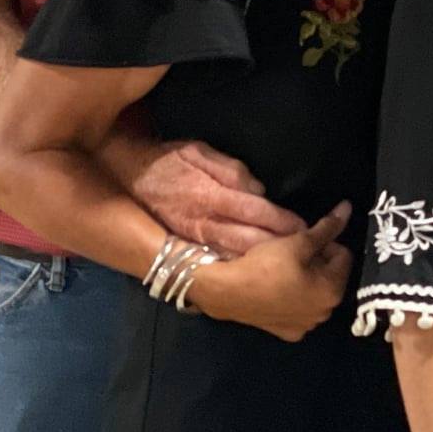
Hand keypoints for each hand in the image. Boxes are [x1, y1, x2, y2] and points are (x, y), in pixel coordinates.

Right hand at [103, 133, 305, 256]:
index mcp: (211, 196)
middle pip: (251, 241)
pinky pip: (218, 266)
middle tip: (308, 254)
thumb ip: (230, 169)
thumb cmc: (166, 162)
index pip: (256, 211)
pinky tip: (259, 279)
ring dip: (265, 264)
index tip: (305, 228)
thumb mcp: (197, 152)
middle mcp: (204, 224)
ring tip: (293, 269)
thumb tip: (257, 189)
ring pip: (236, 258)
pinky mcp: (187, 252)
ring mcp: (194, 242)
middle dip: (282, 248)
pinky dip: (240, 274)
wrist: (123, 180)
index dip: (282, 222)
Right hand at [189, 202, 354, 340]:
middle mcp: (324, 314)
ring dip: (306, 278)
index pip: (343, 256)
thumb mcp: (298, 241)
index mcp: (333, 292)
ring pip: (314, 292)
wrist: (226, 292)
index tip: (306, 239)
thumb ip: (327, 227)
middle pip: (330, 276)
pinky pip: (298, 308)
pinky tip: (276, 287)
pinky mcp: (286, 332)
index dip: (326, 242)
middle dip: (317, 261)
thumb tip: (347, 209)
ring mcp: (305, 326)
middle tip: (294, 252)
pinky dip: (293, 296)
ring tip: (283, 267)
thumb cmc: (265, 266)